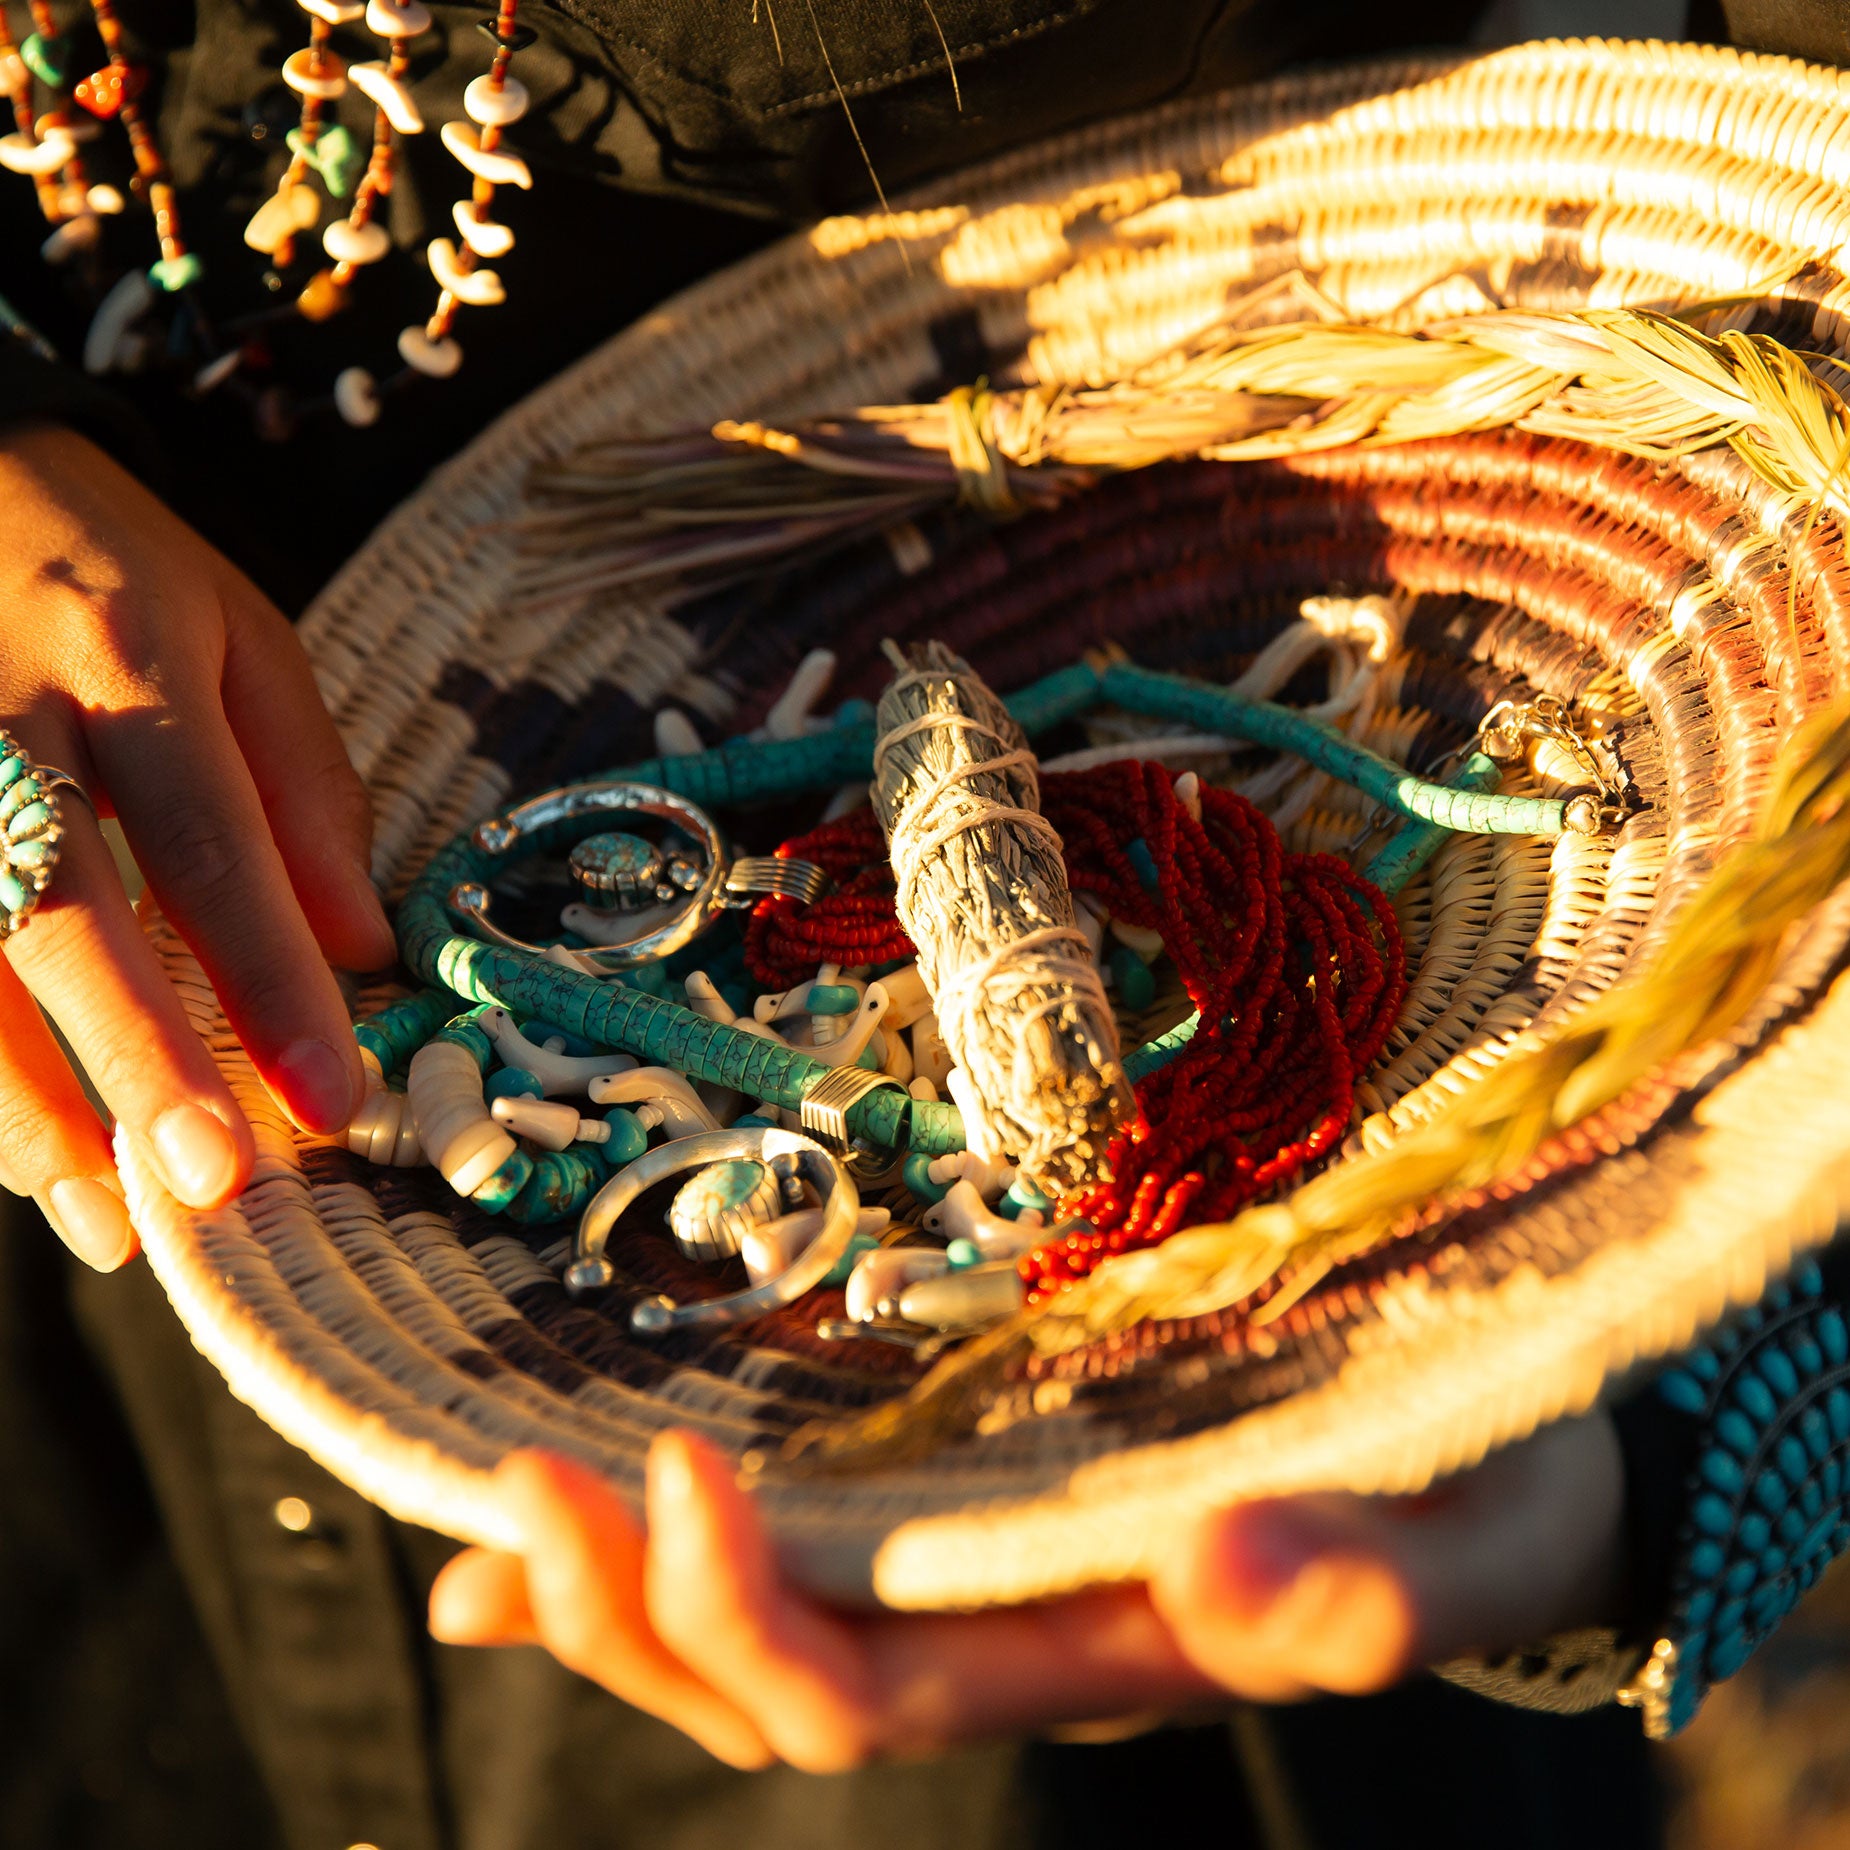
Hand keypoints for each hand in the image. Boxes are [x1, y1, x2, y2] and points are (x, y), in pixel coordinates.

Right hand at [0, 424, 393, 1267]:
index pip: (213, 846)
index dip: (271, 983)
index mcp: (130, 660)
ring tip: (100, 1213)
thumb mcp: (247, 642)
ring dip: (18, 1098)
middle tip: (204, 1183)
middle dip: (132, 1060)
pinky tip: (14, 1148)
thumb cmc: (119, 572)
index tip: (328, 1099)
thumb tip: (364, 946)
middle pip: (60, 907)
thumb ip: (305, 792)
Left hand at [428, 1412, 1622, 1770]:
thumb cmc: (1472, 1500)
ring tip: (499, 1514)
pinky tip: (557, 1534)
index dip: (749, 1621)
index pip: (873, 1696)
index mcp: (1091, 1655)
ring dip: (616, 1591)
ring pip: (758, 1641)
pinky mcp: (975, 1507)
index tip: (675, 1478)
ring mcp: (981, 1582)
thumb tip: (1221, 1572)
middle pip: (771, 1687)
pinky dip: (663, 1561)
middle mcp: (1008, 1639)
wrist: (1490, 1472)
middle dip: (628, 1615)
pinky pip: (794, 1559)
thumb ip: (1361, 1590)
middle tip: (516, 1488)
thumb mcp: (1452, 1547)